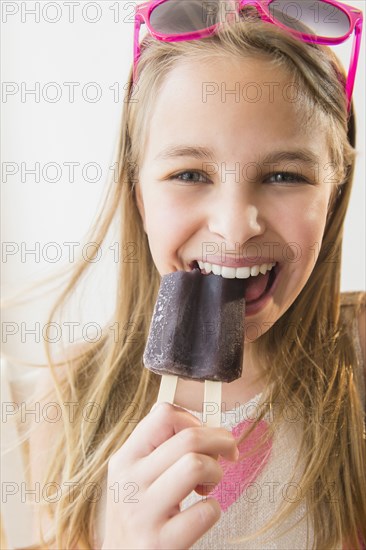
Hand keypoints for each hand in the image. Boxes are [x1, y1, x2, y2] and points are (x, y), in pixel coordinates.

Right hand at [101, 402, 238, 549]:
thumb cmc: (138, 513)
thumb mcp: (134, 474)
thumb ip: (157, 446)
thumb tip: (201, 423)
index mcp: (125, 458)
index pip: (163, 414)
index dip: (193, 420)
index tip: (203, 434)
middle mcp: (130, 482)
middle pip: (189, 438)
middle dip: (220, 441)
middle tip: (228, 453)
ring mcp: (143, 513)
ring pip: (196, 465)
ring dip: (216, 472)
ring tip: (209, 486)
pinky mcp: (160, 543)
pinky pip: (205, 512)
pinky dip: (213, 510)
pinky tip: (200, 514)